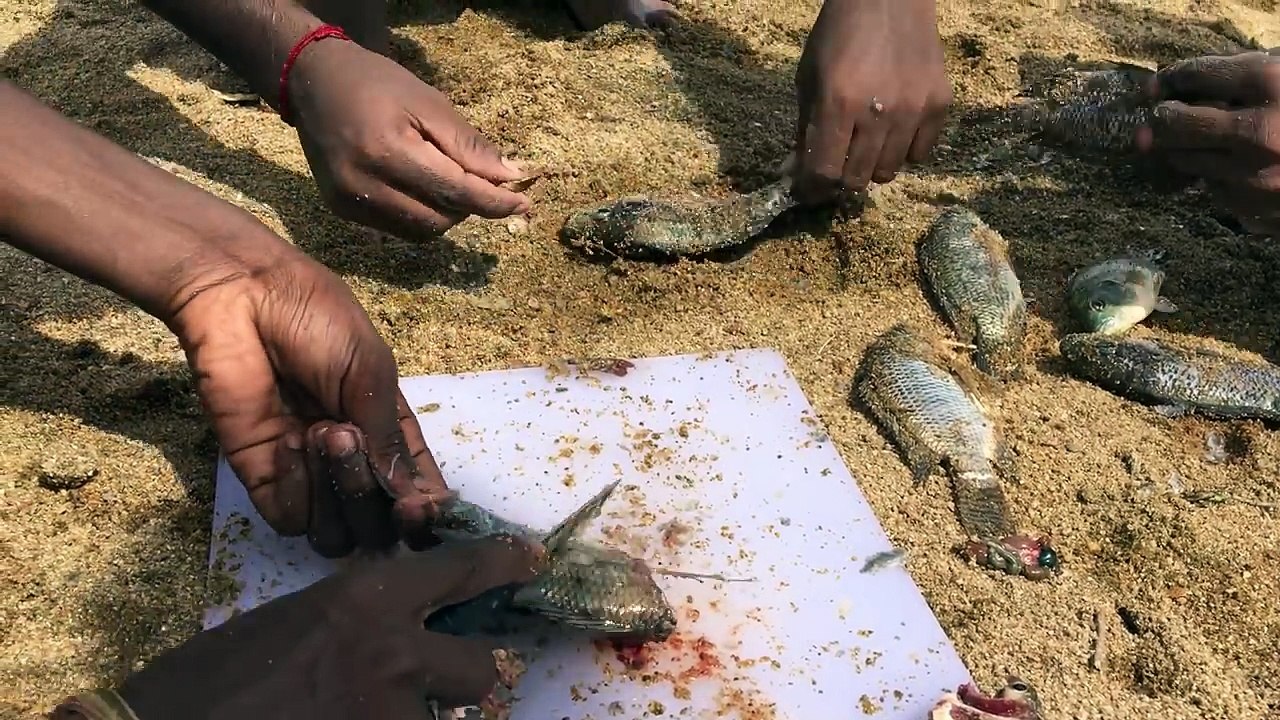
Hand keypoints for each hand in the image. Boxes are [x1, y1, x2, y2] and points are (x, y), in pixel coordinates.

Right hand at [101, 537, 545, 718]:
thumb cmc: (220, 671)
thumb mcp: (301, 617)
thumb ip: (365, 615)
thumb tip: (410, 622)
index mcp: (368, 598)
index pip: (463, 570)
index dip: (505, 564)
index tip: (531, 562)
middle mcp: (394, 652)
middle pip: (485, 665)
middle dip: (476, 673)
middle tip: (456, 675)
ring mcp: (390, 712)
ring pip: (455, 718)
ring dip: (433, 713)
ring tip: (383, 705)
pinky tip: (366, 719)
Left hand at [169, 232, 449, 556]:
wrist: (244, 298)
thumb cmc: (319, 321)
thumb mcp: (372, 373)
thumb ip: (389, 441)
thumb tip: (409, 500)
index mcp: (389, 434)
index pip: (416, 492)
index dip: (424, 511)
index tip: (422, 506)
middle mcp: (353, 463)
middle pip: (378, 523)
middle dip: (373, 496)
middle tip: (353, 438)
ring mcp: (308, 475)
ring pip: (338, 531)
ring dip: (337, 489)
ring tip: (321, 432)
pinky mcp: (263, 479)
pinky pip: (292, 519)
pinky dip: (298, 490)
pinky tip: (289, 442)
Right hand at [286, 39, 531, 238]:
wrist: (313, 82)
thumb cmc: (377, 84)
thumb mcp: (429, 103)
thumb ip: (468, 145)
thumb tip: (509, 177)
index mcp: (387, 150)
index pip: (454, 191)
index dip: (493, 202)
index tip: (523, 204)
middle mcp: (363, 184)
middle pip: (439, 219)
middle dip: (468, 206)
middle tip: (479, 181)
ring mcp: (348, 202)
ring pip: (420, 231)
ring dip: (446, 215)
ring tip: (446, 181)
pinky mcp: (340, 210)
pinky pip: (397, 229)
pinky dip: (420, 216)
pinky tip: (421, 189)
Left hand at [789, 0, 951, 202]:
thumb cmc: (839, 34)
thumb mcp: (808, 78)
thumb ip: (805, 129)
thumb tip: (795, 174)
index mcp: (837, 103)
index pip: (824, 171)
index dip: (813, 188)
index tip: (810, 190)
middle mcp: (878, 112)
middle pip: (856, 178)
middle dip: (841, 176)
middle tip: (840, 160)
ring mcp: (913, 109)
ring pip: (889, 171)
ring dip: (872, 165)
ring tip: (867, 142)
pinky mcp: (940, 104)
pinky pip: (920, 154)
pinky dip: (904, 151)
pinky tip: (895, 129)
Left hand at [1138, 50, 1279, 235]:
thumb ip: (1255, 73)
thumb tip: (1191, 83)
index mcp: (1273, 83)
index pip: (1199, 74)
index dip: (1173, 77)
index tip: (1161, 82)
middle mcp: (1257, 130)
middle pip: (1176, 121)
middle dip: (1163, 116)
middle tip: (1158, 114)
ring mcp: (1252, 174)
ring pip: (1185, 159)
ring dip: (1180, 148)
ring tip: (1186, 140)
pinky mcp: (1250, 208)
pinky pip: (1212, 187)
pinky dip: (1214, 176)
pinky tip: (1230, 168)